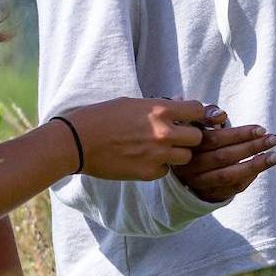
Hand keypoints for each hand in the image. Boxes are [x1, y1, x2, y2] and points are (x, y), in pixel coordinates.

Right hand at [61, 97, 207, 180]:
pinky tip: (145, 159)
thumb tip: (180, 103)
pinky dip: (160, 166)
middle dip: (189, 136)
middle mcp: (163, 133)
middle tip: (176, 135)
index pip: (198, 110)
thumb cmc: (101, 117)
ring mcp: (157, 155)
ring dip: (178, 153)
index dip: (195, 114)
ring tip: (161, 149)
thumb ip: (158, 106)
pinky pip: (166, 171)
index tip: (188, 117)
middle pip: (197, 138)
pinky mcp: (148, 173)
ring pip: (186, 157)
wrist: (77, 142)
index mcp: (159, 110)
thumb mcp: (131, 103)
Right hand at [173, 105, 275, 202]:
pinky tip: (262, 165)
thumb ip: (207, 114)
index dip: (239, 134)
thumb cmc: (195, 136)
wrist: (183, 166)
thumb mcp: (195, 121)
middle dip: (252, 147)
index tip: (261, 129)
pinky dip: (249, 176)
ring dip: (255, 165)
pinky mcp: (208, 194)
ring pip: (228, 175)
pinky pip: (232, 188)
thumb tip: (221, 115)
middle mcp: (189, 167)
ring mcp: (198, 183)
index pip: (214, 139)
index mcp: (186, 145)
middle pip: (223, 157)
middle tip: (274, 139)